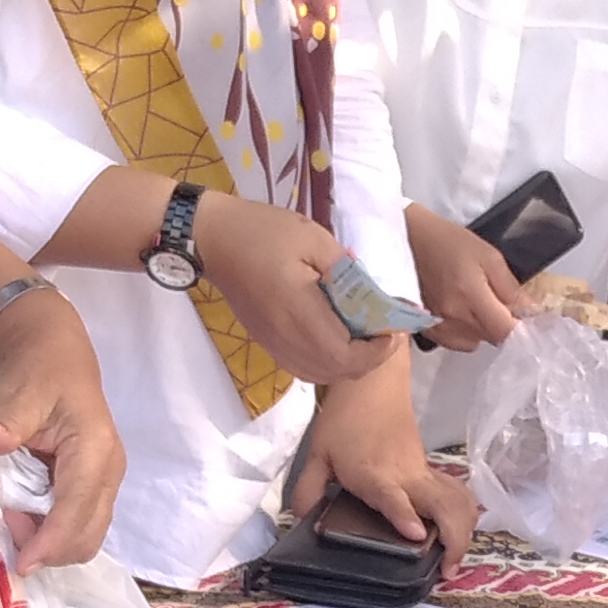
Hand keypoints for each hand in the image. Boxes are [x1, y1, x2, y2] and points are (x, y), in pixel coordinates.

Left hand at [0, 286, 123, 569]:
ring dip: (50, 542)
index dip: (50, 542)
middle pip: (88, 535)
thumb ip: (7, 419)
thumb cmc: (39, 370)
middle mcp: (109, 471)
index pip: (77, 510)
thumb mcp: (21, 389)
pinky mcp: (93, 487)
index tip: (21, 564)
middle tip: (6, 526)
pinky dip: (51, 533)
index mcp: (96, 449)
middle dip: (49, 547)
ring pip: (86, 536)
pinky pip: (78, 524)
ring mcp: (105, 482)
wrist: (54, 353)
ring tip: (12, 517)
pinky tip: (22, 515)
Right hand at [189, 193, 383, 387]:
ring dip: (350, 363)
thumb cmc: (263, 232)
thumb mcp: (314, 239)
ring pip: (322, 375)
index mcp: (300, 312)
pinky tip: (338, 338)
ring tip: (365, 336)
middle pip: (338, 373)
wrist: (214, 240)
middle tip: (386, 331)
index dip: (378, 351)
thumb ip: (347, 270)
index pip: (347, 356)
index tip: (393, 328)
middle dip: (370, 358)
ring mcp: (275, 345)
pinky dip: (329, 362)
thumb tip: (373, 294)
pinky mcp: (268, 343)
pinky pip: (306, 368)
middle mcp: (286, 339)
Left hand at [288, 352, 476, 557]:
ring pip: (460, 501)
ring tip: (453, 559)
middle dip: (454, 540)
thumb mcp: (317, 454)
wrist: (372, 384)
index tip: (415, 536)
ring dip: (465, 531)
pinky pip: (458, 494)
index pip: (392, 497)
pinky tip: (458, 533)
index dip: (403, 515)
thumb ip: (308, 490)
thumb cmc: (344, 419)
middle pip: (444, 506)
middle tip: (446, 571)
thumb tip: (301, 520)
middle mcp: (406, 476)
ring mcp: (423, 473)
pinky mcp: (430, 470)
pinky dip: (465, 514)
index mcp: (374, 474)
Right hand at [403, 202, 529, 348]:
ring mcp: (438, 327)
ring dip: (482, 329)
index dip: (519, 327)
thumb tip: (530, 311)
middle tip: (498, 302)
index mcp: (471, 297)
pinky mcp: (426, 329)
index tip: (524, 316)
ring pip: (474, 342)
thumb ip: (510, 287)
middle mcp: (454, 319)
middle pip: (491, 338)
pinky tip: (460, 312)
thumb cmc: (449, 242)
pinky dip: (464, 332)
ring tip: (476, 305)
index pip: (505, 331)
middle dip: (501, 324)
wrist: (406, 240)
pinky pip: (456, 342)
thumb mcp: (488, 256)